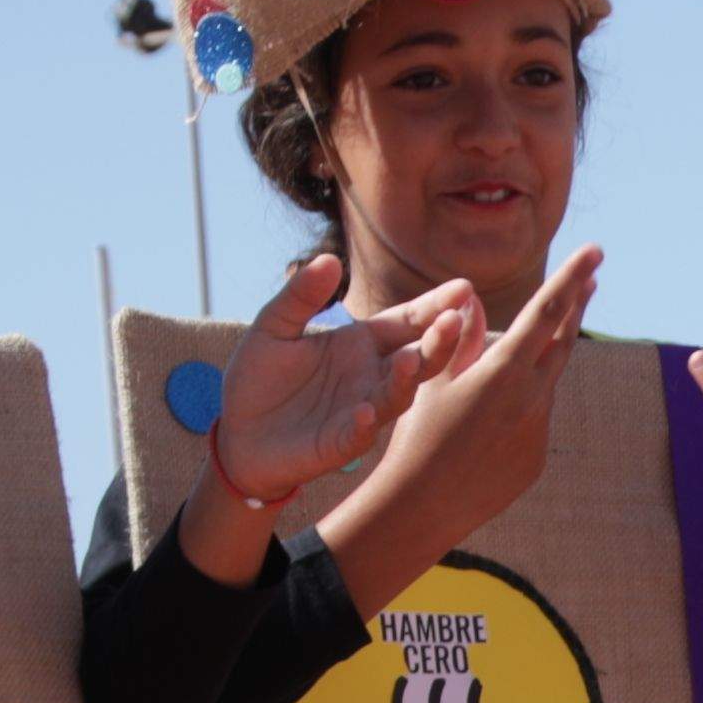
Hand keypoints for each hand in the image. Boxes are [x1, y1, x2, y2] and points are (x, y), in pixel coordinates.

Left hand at [170, 245, 480, 573]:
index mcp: (362, 344)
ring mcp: (361, 411)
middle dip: (438, 341)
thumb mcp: (274, 326)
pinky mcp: (339, 443)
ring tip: (411, 361)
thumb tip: (330, 258)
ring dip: (406, 380)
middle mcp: (372, 377)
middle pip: (418, 357)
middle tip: (454, 320)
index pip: (407, 321)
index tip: (464, 288)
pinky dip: (366, 423)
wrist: (237, 434)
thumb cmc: (259, 378)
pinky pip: (359, 435)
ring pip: (397, 396)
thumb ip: (301, 296)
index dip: (435, 305)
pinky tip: (368, 410)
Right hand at [324, 244, 602, 593]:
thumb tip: (471, 300)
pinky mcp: (537, 457)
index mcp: (504, 372)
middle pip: (562, 341)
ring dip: (538, 360)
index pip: (546, 313)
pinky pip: (534, 417)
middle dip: (576, 306)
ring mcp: (539, 431)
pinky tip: (487, 422)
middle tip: (592, 275)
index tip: (594, 251)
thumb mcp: (432, 378)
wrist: (423, 507)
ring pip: (545, 381)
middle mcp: (532, 399)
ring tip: (509, 357)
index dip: (570, 278)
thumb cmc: (417, 435)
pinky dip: (520, 404)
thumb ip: (459, 338)